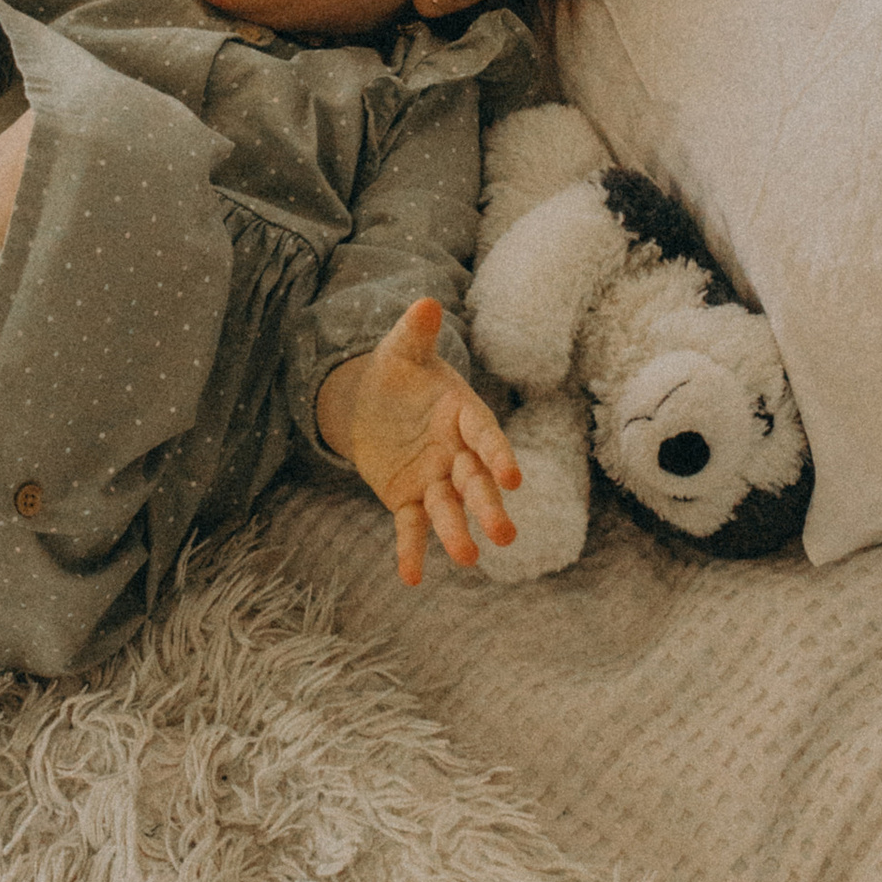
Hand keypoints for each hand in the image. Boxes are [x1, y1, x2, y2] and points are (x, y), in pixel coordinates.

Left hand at [317, 297, 522, 586]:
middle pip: (475, 482)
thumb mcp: (401, 350)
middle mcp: (455, 451)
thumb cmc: (398, 373)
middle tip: (504, 537)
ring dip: (457, 533)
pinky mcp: (408, 498)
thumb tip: (425, 302)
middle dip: (487, 507)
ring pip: (448, 508)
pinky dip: (411, 551)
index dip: (497, 455)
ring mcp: (434, 478)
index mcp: (462, 414)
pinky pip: (411, 526)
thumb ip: (415, 332)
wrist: (370, 401)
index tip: (511, 478)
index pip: (485, 436)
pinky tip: (410, 578)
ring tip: (468, 560)